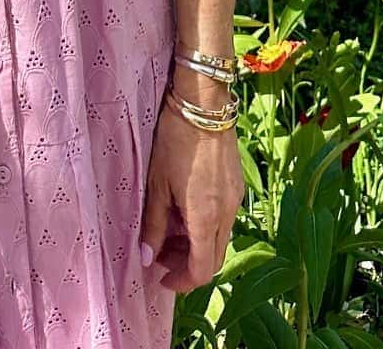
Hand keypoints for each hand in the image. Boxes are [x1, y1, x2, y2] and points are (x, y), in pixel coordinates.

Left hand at [138, 78, 243, 294]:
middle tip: (160, 254)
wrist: (204, 102)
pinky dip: (205, 225)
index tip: (160, 276)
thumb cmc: (175, 140)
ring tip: (169, 229)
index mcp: (206, 217)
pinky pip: (223, 218)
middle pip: (213, 258)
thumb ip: (153, 225)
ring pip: (219, 238)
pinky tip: (185, 208)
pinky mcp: (237, 184)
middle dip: (187, 264)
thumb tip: (145, 258)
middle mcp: (227, 212)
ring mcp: (235, 198)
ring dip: (195, 244)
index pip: (202, 270)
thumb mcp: (157, 184)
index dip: (181, 281)